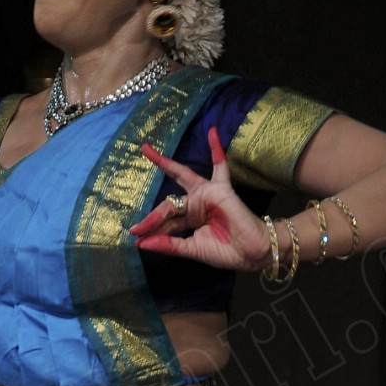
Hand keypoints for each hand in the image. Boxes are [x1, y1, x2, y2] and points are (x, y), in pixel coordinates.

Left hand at [130, 129, 271, 271]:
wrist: (251, 253)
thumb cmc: (225, 252)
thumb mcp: (192, 249)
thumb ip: (169, 245)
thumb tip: (142, 244)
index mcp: (189, 219)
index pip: (166, 220)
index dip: (152, 228)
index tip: (136, 238)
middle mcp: (195, 204)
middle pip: (168, 203)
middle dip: (152, 215)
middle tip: (135, 225)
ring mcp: (207, 194)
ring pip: (181, 178)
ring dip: (165, 163)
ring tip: (147, 150)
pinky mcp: (220, 188)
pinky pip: (219, 165)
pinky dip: (216, 149)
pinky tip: (212, 132)